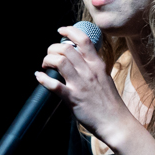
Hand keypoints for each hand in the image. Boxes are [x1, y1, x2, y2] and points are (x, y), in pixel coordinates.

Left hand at [36, 27, 139, 147]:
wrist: (115, 122)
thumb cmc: (110, 102)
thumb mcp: (104, 77)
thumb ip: (92, 66)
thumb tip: (79, 56)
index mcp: (98, 65)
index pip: (84, 40)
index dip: (70, 31)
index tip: (60, 31)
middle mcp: (89, 72)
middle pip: (67, 49)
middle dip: (53, 48)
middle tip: (50, 54)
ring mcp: (81, 85)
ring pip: (59, 62)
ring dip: (48, 60)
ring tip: (45, 64)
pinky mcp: (73, 99)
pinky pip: (54, 85)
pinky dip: (43, 79)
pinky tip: (39, 77)